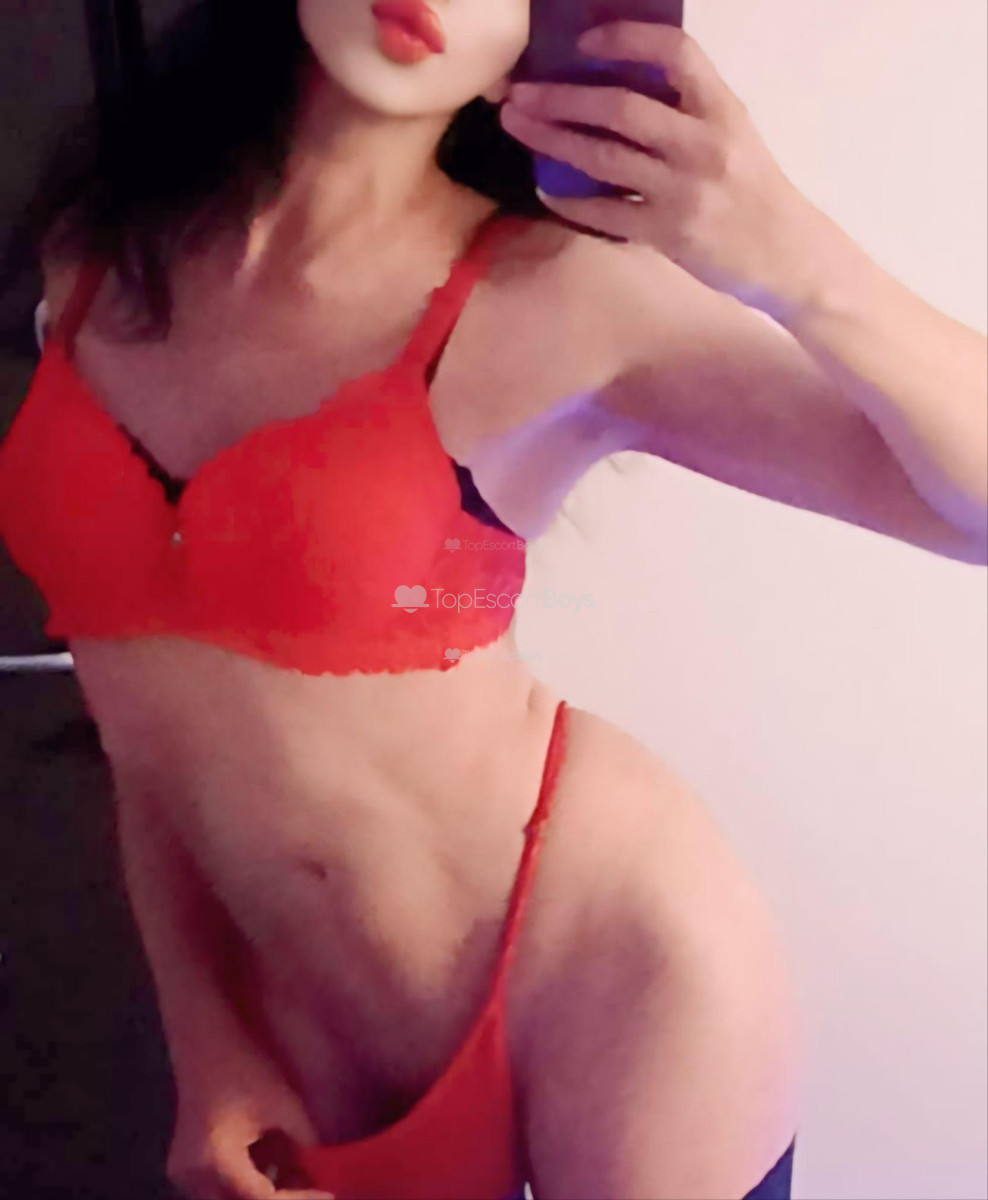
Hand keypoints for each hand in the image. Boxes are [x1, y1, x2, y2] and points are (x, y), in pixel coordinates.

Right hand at [166, 1055, 335, 1199]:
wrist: (204, 1040)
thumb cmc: (244, 1065)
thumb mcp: (283, 1105)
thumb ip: (304, 1144)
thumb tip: (324, 1169)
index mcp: (216, 1162)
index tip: (329, 1193)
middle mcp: (192, 1178)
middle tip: (313, 1188)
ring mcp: (184, 1175)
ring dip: (263, 1195)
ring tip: (299, 1177)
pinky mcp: (187, 1168)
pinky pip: (220, 1190)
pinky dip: (249, 1184)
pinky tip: (277, 1168)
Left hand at [500, 22, 825, 308]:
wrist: (787, 256)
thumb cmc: (753, 191)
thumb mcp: (733, 135)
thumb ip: (687, 110)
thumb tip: (621, 83)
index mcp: (722, 110)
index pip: (675, 54)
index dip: (626, 40)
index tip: (584, 42)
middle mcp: (703, 144)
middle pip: (622, 109)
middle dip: (563, 97)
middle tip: (522, 92)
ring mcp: (684, 191)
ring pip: (605, 159)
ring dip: (554, 140)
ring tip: (520, 125)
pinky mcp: (668, 233)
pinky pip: (607, 212)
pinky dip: (570, 200)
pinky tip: (545, 188)